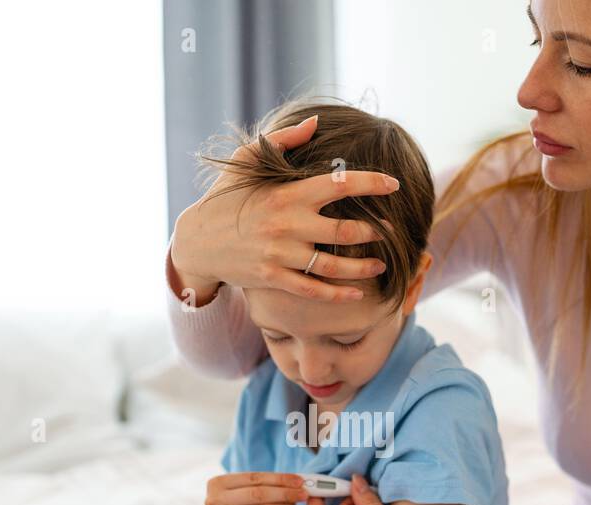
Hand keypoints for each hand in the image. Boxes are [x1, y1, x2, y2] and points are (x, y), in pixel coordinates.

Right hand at [169, 113, 400, 303]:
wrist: (197, 241)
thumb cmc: (227, 197)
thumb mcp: (247, 160)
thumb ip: (285, 141)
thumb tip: (316, 123)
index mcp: (288, 193)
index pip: (341, 184)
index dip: (373, 183)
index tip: (394, 184)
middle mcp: (288, 225)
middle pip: (346, 230)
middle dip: (375, 232)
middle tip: (392, 232)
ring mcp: (281, 255)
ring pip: (335, 266)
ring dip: (364, 268)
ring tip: (381, 264)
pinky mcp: (273, 279)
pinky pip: (314, 291)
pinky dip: (338, 294)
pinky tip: (357, 293)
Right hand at [206, 471, 306, 504]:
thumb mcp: (240, 497)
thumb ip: (259, 486)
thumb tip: (293, 480)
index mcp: (216, 484)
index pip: (253, 477)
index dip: (279, 478)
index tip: (298, 480)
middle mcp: (215, 499)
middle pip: (259, 492)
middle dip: (285, 492)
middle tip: (303, 493)